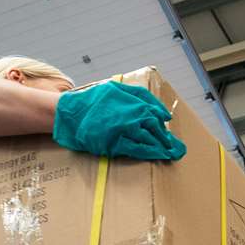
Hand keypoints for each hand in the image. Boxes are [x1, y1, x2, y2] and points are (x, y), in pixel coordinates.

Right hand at [54, 82, 186, 160]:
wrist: (69, 113)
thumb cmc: (93, 100)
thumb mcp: (115, 88)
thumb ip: (139, 96)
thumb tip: (164, 113)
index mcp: (129, 99)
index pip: (153, 110)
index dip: (162, 119)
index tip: (167, 126)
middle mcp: (128, 114)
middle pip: (153, 126)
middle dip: (165, 136)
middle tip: (175, 146)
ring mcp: (121, 129)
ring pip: (147, 139)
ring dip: (160, 146)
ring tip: (170, 152)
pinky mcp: (114, 143)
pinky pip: (135, 149)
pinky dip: (148, 153)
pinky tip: (156, 155)